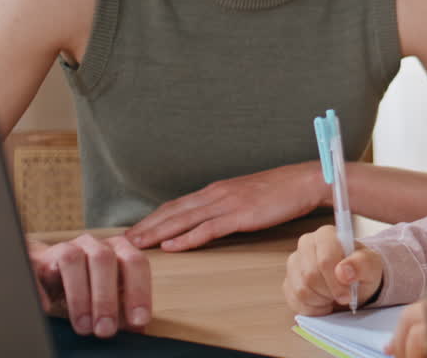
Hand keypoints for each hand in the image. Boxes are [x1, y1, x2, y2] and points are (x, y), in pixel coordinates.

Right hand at [29, 233, 151, 337]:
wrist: (50, 267)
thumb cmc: (89, 282)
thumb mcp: (112, 293)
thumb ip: (124, 307)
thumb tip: (138, 330)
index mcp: (118, 248)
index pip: (135, 262)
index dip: (139, 290)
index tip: (138, 320)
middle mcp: (93, 244)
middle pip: (103, 259)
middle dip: (106, 298)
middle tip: (106, 329)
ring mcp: (65, 247)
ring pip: (72, 260)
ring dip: (79, 296)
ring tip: (83, 326)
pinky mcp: (39, 259)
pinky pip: (37, 268)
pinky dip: (42, 290)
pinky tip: (47, 308)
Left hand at [125, 162, 327, 250]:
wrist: (304, 182)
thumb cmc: (280, 191)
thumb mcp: (246, 197)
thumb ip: (225, 206)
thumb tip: (209, 219)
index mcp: (216, 190)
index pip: (176, 205)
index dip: (153, 218)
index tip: (135, 230)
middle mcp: (216, 194)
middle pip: (173, 212)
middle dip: (146, 226)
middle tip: (122, 241)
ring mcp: (227, 203)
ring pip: (184, 220)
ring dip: (157, 233)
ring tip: (136, 244)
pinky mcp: (240, 215)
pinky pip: (207, 229)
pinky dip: (186, 238)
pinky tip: (171, 246)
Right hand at [283, 225, 384, 314]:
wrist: (353, 281)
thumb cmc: (360, 269)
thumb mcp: (371, 265)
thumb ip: (361, 264)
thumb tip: (343, 272)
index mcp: (325, 235)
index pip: (324, 260)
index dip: (336, 282)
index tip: (348, 295)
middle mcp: (305, 244)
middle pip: (310, 276)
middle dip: (330, 292)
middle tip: (343, 297)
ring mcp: (294, 264)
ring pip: (301, 290)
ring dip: (322, 300)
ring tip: (333, 296)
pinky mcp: (288, 283)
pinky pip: (295, 301)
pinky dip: (312, 308)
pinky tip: (323, 303)